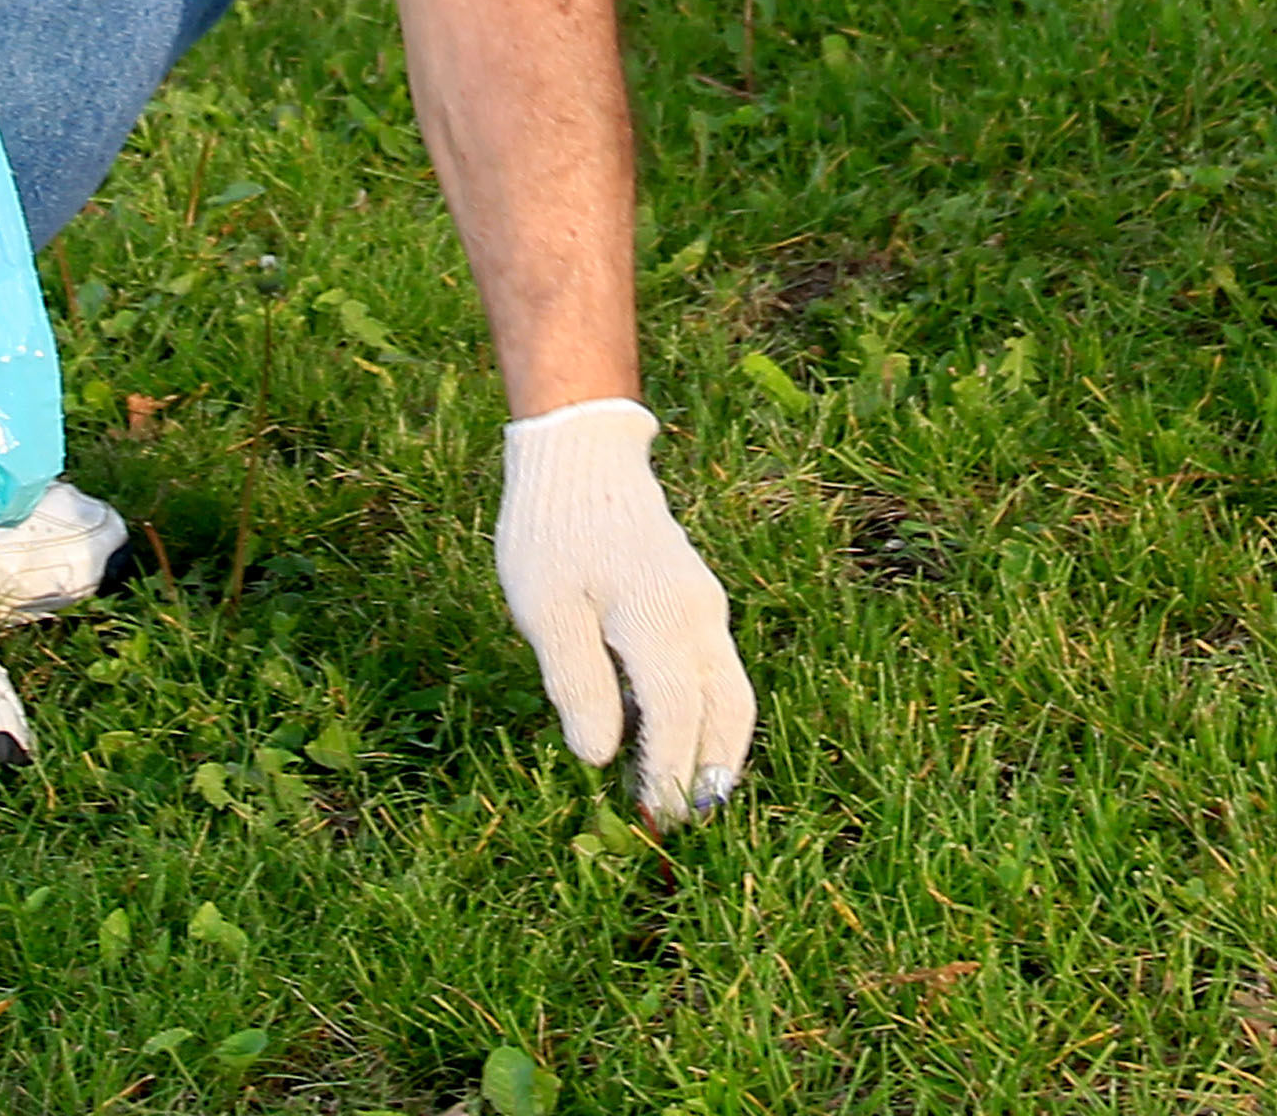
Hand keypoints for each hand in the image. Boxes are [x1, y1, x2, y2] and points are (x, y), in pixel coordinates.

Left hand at [492, 398, 753, 827]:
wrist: (580, 455)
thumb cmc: (552, 531)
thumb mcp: (545, 609)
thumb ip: (577, 683)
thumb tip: (601, 758)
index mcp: (660, 621)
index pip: (676, 717)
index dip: (667, 771)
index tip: (653, 817)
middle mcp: (698, 618)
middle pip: (726, 712)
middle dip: (709, 771)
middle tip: (684, 821)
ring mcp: (704, 607)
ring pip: (731, 692)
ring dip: (718, 746)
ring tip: (693, 793)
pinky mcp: (696, 599)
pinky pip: (717, 669)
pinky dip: (710, 712)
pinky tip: (679, 734)